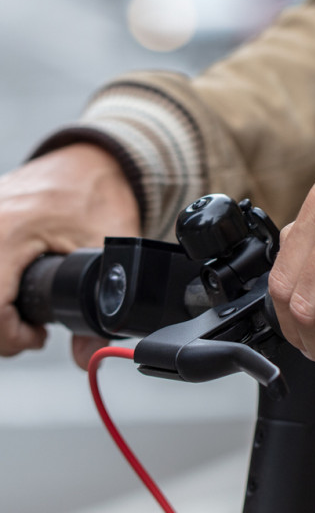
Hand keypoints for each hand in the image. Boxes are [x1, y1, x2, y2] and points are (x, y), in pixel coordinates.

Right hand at [0, 143, 139, 367]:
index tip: (36, 338)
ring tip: (23, 312)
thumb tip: (84, 356)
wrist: (97, 156)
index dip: (8, 335)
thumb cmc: (100, 192)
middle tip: (29, 329)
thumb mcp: (107, 249)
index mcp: (10, 228)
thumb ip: (99, 307)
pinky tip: (13, 290)